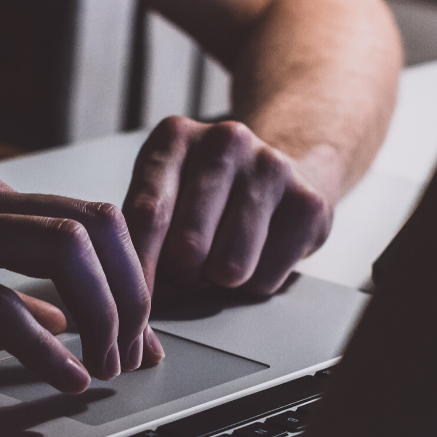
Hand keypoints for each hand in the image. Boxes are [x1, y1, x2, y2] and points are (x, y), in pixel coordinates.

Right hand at [0, 168, 164, 392]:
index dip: (133, 278)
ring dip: (101, 312)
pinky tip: (63, 377)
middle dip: (132, 293)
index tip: (143, 334)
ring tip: (105, 365)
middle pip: (97, 226)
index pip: (94, 222)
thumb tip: (67, 321)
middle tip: (132, 352)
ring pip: (63, 248)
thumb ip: (11, 291)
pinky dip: (43, 346)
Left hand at [122, 117, 332, 296]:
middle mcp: (225, 141)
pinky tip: (256, 254)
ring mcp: (271, 167)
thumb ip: (139, 232)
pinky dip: (254, 283)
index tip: (131, 299)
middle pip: (188, 248)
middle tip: (185, 271)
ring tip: (219, 259)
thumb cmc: (205, 195)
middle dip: (180, 278)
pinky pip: (266, 278)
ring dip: (218, 282)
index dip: (138, 268)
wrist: (281, 173)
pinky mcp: (308, 202)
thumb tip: (128, 290)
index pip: (147, 215)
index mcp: (174, 137)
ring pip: (229, 268)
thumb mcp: (163, 193)